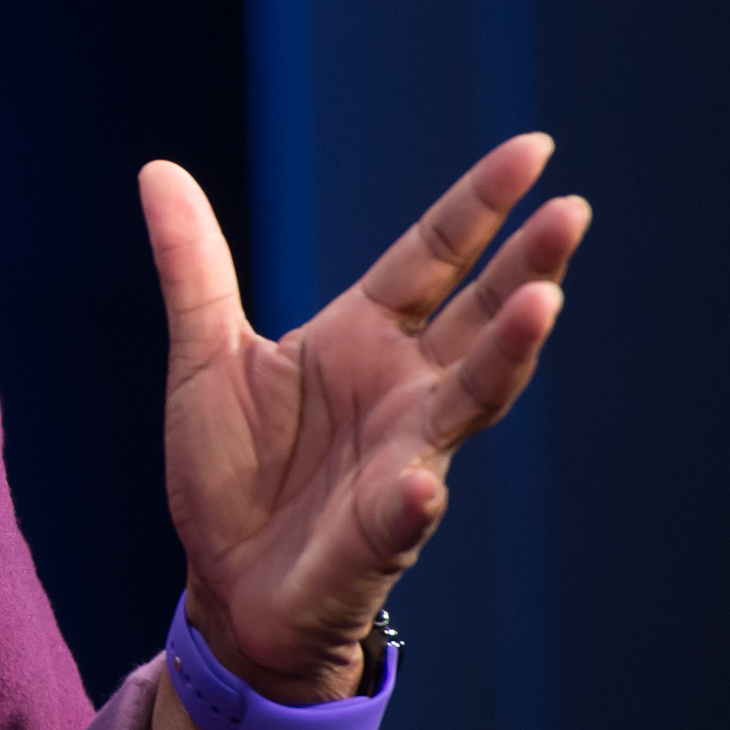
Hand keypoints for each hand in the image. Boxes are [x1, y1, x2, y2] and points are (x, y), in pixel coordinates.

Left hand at [145, 136, 591, 697]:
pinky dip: (413, 498)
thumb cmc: (234, 470)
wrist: (225, 581)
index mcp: (364, 338)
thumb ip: (194, 268)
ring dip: (508, 356)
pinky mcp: (378, 533)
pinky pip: (403, 512)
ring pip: (471, 400)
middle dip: (527, 266)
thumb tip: (158, 170)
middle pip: (479, 316)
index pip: (432, 256)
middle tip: (571, 210)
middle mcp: (403, 390)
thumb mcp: (205, 355)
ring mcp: (402, 458)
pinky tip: (423, 481)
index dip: (479, 205)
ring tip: (541, 306)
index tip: (534, 148)